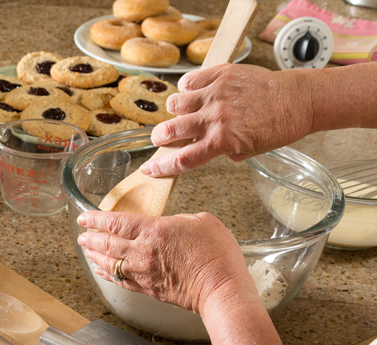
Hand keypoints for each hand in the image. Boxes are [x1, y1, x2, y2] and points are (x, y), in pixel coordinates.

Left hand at [76, 210, 257, 315]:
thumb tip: (169, 225)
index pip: (116, 222)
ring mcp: (142, 273)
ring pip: (109, 263)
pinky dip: (107, 274)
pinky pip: (120, 280)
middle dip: (90, 238)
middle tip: (81, 235)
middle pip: (106, 244)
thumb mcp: (201, 221)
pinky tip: (103, 271)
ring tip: (87, 250)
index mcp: (153, 231)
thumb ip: (178, 219)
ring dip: (95, 256)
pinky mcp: (147, 289)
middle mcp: (142, 252)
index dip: (96, 219)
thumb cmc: (216, 256)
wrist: (221, 290)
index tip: (84, 217)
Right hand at [141, 64, 313, 176]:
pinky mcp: (221, 74)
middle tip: (163, 137)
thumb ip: (219, 150)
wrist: (296, 100)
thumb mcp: (247, 151)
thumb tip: (199, 147)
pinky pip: (189, 81)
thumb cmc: (276, 127)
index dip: (160, 167)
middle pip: (170, 131)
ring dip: (176, 111)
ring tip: (186, 112)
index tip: (149, 169)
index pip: (181, 160)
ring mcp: (216, 94)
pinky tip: (197, 94)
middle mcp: (215, 118)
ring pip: (175, 104)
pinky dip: (188, 88)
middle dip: (161, 137)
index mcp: (222, 142)